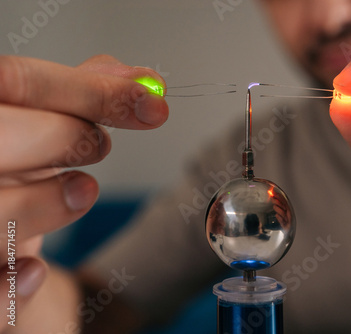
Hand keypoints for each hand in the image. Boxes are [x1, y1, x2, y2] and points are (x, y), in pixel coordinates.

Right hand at [0, 54, 167, 329]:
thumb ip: (81, 99)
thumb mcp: (41, 134)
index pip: (14, 81)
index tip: (149, 100)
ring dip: (43, 200)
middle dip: (63, 134)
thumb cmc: (17, 186)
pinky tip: (35, 273)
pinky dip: (10, 281)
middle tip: (101, 144)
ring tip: (83, 191)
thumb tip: (141, 78)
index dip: (89, 89)